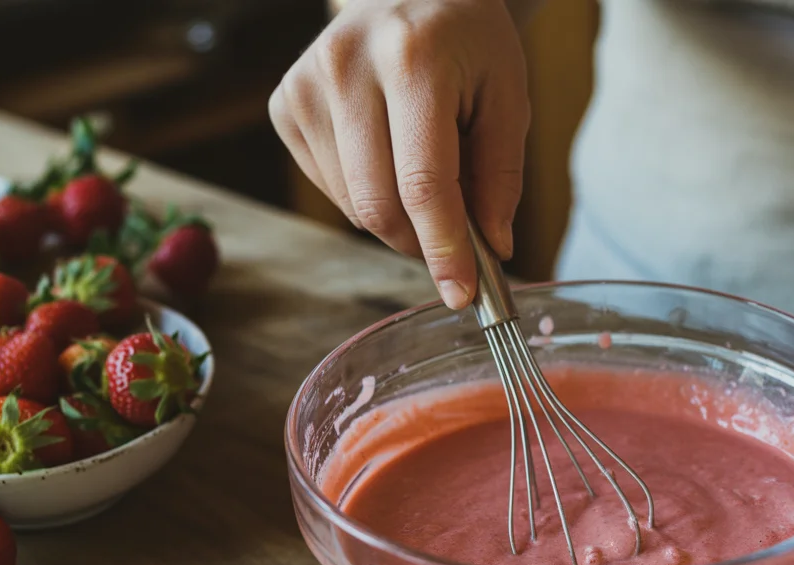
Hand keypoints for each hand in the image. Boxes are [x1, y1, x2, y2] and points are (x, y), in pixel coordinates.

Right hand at [269, 0, 529, 307]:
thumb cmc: (467, 42)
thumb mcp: (508, 97)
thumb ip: (502, 177)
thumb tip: (492, 251)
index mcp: (411, 60)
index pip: (424, 183)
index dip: (444, 249)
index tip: (463, 293)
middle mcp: (345, 68)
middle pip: (378, 205)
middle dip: (422, 244)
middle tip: (458, 247)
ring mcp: (305, 86)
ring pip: (353, 206)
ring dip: (398, 219)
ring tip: (427, 170)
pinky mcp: (285, 106)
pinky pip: (332, 190)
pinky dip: (368, 196)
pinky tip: (388, 154)